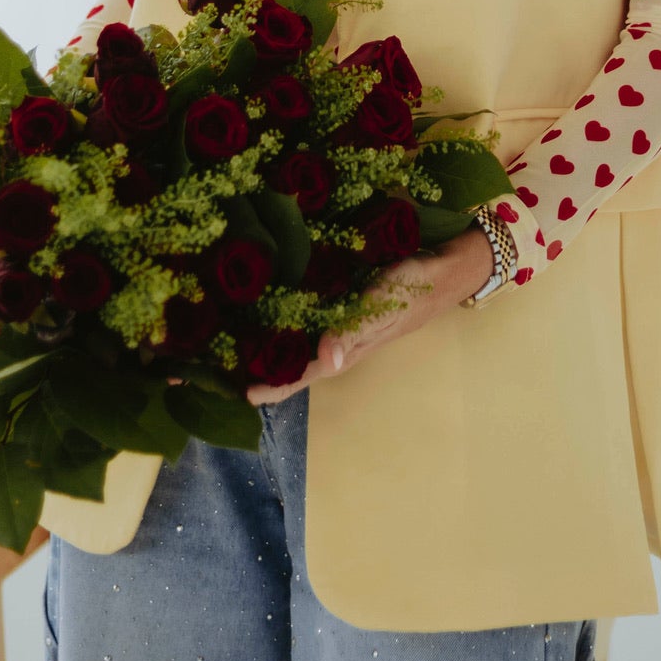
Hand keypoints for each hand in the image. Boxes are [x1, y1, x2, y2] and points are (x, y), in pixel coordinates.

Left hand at [244, 221, 495, 404]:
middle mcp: (335, 340)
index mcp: (342, 350)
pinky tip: (264, 301)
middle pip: (290, 362)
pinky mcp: (341, 302)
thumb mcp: (381, 309)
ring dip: (265, 341)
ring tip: (229, 335)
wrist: (442, 267)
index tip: (239, 393)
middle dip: (256, 364)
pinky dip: (283, 314)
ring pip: (295, 340)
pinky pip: (305, 314)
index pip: (299, 377)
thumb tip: (327, 362)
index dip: (270, 388)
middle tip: (218, 361)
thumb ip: (353, 333)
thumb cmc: (411, 290)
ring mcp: (337, 322)